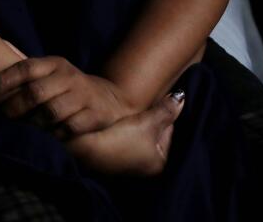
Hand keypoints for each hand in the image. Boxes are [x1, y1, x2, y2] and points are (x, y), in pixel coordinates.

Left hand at [0, 54, 135, 137]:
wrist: (110, 100)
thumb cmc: (68, 86)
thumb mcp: (51, 70)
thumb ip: (26, 63)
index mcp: (55, 64)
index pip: (25, 68)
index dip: (3, 80)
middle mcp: (69, 77)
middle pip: (36, 92)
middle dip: (14, 107)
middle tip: (2, 116)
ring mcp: (83, 96)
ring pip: (51, 112)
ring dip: (33, 123)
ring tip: (24, 128)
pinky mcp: (94, 115)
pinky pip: (68, 128)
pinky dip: (55, 135)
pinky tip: (47, 136)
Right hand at [64, 90, 185, 177]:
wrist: (81, 148)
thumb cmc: (118, 138)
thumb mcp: (146, 122)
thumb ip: (166, 110)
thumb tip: (181, 98)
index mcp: (159, 160)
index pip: (167, 127)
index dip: (160, 110)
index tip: (150, 97)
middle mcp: (146, 165)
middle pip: (152, 131)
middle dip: (146, 116)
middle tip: (136, 103)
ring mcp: (127, 161)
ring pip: (136, 132)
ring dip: (132, 121)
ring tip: (124, 109)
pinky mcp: (111, 156)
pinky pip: (123, 136)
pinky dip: (121, 127)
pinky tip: (114, 118)